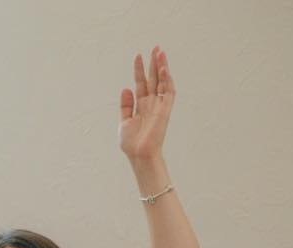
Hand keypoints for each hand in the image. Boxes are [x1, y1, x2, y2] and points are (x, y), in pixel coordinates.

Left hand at [119, 46, 174, 163]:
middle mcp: (151, 103)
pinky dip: (167, 80)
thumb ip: (125, 105)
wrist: (139, 154)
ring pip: (162, 82)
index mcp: (141, 105)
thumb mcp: (124, 121)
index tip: (138, 55)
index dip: (139, 69)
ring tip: (160, 52)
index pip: (141, 83)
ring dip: (162, 67)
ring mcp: (159, 106)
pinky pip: (169, 92)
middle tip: (156, 47)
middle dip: (154, 63)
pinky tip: (164, 69)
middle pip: (154, 79)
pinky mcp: (166, 110)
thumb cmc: (131, 143)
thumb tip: (126, 88)